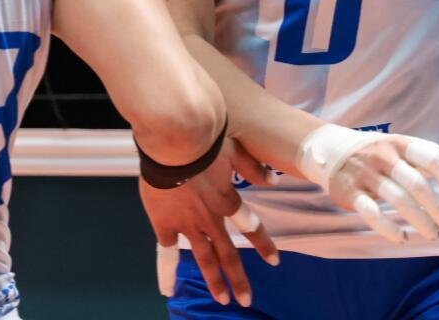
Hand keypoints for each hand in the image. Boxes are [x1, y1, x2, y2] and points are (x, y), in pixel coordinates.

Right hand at [141, 140, 277, 306]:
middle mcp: (211, 219)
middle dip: (238, 278)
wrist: (175, 140)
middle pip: (227, 254)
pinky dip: (168, 269)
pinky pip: (167, 251)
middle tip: (245, 299)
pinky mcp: (164, 224)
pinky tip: (169, 287)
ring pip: (203, 258)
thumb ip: (253, 168)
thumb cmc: (205, 140)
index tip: (274, 262)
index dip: (263, 245)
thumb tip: (273, 180)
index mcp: (227, 200)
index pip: (250, 228)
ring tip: (222, 298)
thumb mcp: (235, 150)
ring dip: (214, 280)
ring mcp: (187, 224)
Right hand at [298, 124, 438, 242]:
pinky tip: (402, 237)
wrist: (331, 150)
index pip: (432, 158)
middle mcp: (383, 156)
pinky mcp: (349, 192)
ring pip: (396, 199)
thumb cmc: (382, 152)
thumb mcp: (410, 147)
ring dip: (419, 221)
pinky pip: (370, 212)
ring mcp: (365, 174)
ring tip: (432, 234)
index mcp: (401, 143)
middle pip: (415, 183)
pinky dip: (388, 228)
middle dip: (436, 208)